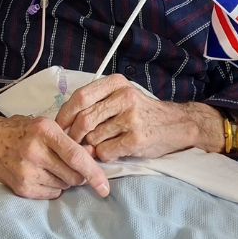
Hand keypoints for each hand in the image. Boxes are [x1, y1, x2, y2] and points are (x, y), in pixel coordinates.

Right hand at [0, 113, 108, 199]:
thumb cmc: (19, 131)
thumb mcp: (44, 125)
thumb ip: (68, 140)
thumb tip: (94, 157)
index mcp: (44, 131)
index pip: (76, 157)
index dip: (94, 173)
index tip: (105, 187)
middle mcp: (34, 151)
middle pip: (73, 175)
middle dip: (80, 175)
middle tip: (70, 166)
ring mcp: (26, 171)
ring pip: (64, 186)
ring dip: (64, 180)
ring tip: (49, 167)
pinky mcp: (21, 187)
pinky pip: (51, 194)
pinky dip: (53, 187)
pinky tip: (41, 175)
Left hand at [56, 74, 223, 161]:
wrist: (178, 125)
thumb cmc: (143, 112)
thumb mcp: (121, 96)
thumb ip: (96, 103)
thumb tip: (65, 122)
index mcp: (116, 84)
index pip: (80, 97)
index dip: (65, 114)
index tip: (59, 125)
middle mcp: (124, 98)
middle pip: (83, 119)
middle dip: (74, 135)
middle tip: (73, 143)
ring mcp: (131, 119)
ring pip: (93, 138)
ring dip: (91, 146)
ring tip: (101, 144)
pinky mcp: (136, 139)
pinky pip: (105, 151)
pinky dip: (104, 155)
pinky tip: (113, 151)